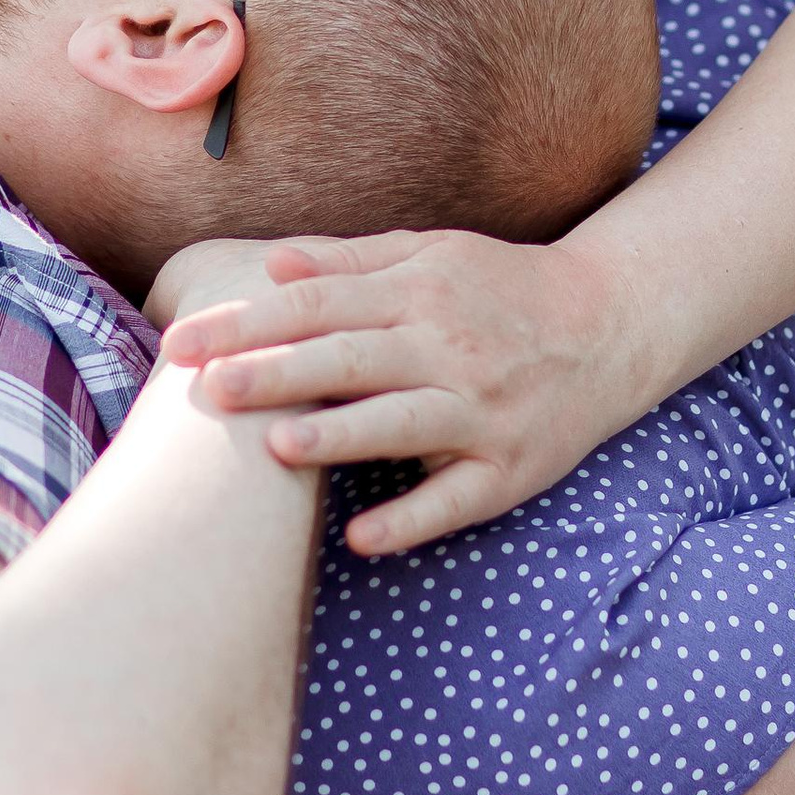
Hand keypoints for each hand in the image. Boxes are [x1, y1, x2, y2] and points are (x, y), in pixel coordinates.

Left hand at [156, 228, 653, 553]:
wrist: (612, 324)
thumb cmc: (501, 289)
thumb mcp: (433, 254)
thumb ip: (352, 262)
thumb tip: (273, 262)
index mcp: (422, 290)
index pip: (318, 306)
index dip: (248, 322)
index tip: (182, 344)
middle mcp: (450, 347)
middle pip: (352, 358)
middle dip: (277, 373)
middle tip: (206, 391)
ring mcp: (483, 410)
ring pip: (403, 423)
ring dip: (341, 435)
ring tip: (276, 446)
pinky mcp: (511, 468)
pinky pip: (457, 498)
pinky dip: (412, 519)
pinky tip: (361, 540)